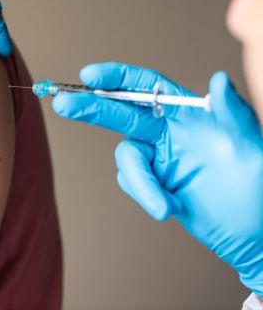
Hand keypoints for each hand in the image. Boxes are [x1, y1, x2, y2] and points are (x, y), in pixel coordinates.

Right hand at [52, 63, 262, 294]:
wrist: (251, 233)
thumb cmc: (258, 183)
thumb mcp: (251, 144)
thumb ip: (232, 112)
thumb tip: (219, 79)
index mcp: (187, 112)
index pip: (145, 87)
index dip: (117, 78)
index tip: (90, 75)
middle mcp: (166, 130)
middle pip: (120, 112)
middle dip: (92, 107)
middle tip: (65, 103)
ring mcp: (156, 158)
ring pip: (126, 158)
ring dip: (140, 181)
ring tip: (164, 206)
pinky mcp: (151, 183)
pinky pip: (132, 182)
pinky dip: (146, 194)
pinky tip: (170, 207)